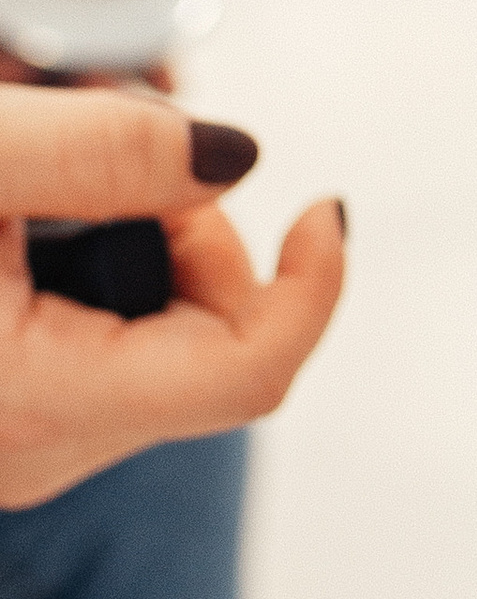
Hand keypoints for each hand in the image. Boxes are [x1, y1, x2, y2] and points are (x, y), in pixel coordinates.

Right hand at [1, 83, 345, 512]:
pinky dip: (100, 270)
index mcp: (41, 402)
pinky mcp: (18, 413)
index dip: (311, 288)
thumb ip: (100, 151)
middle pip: (210, 338)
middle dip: (190, 231)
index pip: (248, 373)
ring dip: (140, 242)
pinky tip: (35, 225)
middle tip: (102, 159)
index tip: (323, 209)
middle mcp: (41, 447)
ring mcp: (28, 438)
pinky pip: (107, 343)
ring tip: (48, 184)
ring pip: (161, 337)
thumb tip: (237, 158)